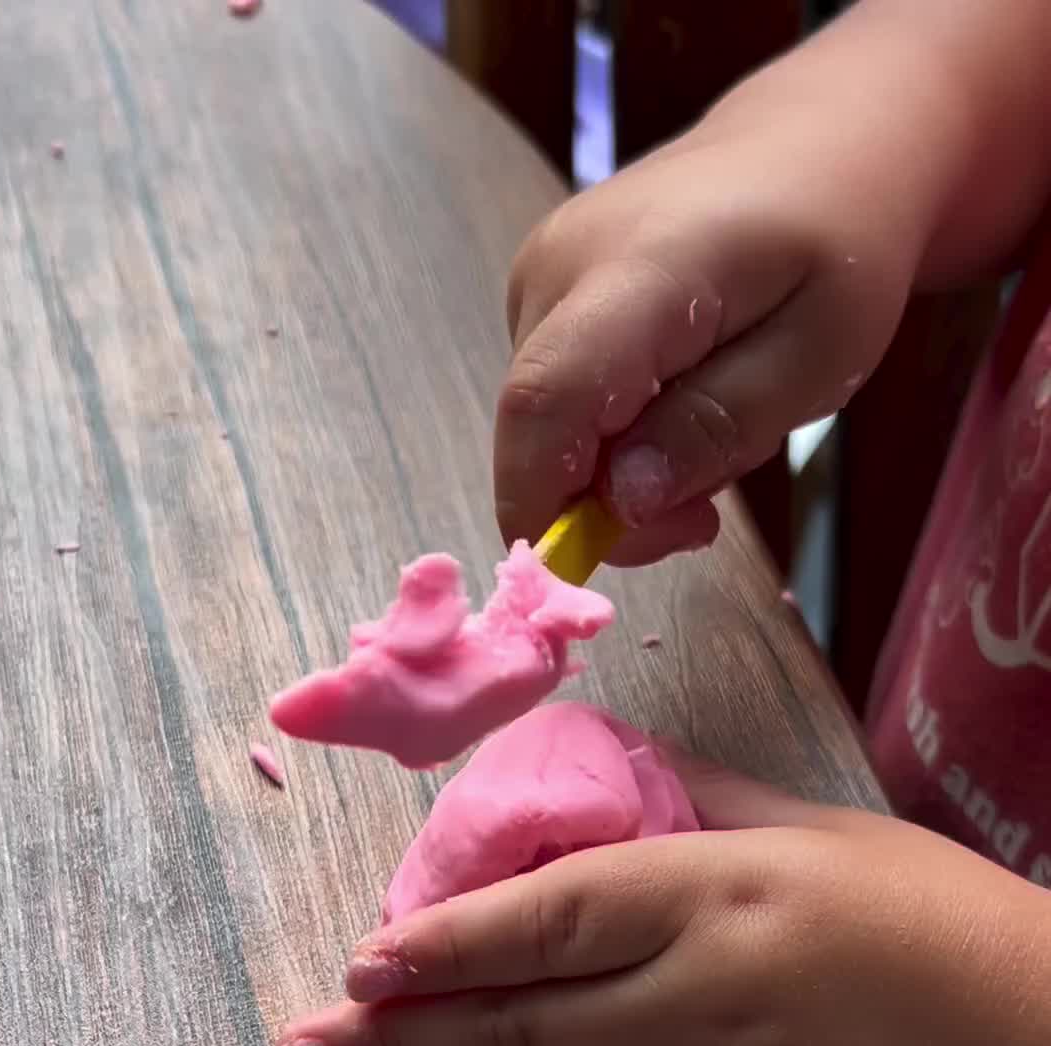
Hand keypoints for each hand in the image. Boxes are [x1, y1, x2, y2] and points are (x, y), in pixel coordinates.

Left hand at [278, 766, 1050, 1045]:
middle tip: (297, 1045)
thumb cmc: (940, 930)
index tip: (358, 964)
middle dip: (386, 1041)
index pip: (538, 924)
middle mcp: (694, 1007)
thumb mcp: (821, 831)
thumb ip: (695, 798)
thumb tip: (593, 773)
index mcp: (715, 898)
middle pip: (506, 1030)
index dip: (435, 947)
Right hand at [496, 26, 945, 566]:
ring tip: (710, 431)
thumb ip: (715, 429)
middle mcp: (559, 265)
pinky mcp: (536, 292)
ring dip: (617, 471)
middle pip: (538, 432)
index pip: (545, 404)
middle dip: (607, 505)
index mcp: (639, 269)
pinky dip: (610, 435)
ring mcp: (537, 275)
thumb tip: (618, 504)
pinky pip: (555, 403)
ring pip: (544, 429)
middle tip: (705, 514)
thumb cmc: (837, 251)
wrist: (817, 149)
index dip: (546, 508)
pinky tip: (676, 401)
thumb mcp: (817, 359)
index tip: (596, 568)